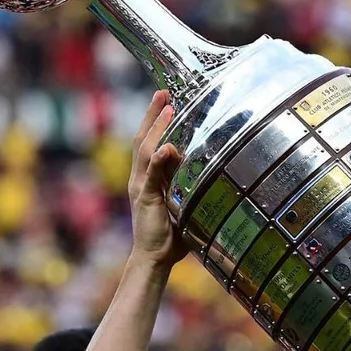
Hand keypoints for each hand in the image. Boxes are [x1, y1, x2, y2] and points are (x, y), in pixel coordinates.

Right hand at [128, 91, 186, 269]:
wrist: (153, 258)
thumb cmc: (170, 234)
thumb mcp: (181, 204)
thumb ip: (189, 186)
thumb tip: (210, 171)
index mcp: (147, 178)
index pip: (149, 143)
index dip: (155, 121)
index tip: (166, 101)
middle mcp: (140, 178)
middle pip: (143, 139)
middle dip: (153, 115)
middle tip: (164, 92)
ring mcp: (141, 187)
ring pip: (146, 150)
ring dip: (156, 128)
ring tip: (168, 110)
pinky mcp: (146, 198)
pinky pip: (151, 175)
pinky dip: (158, 160)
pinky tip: (167, 147)